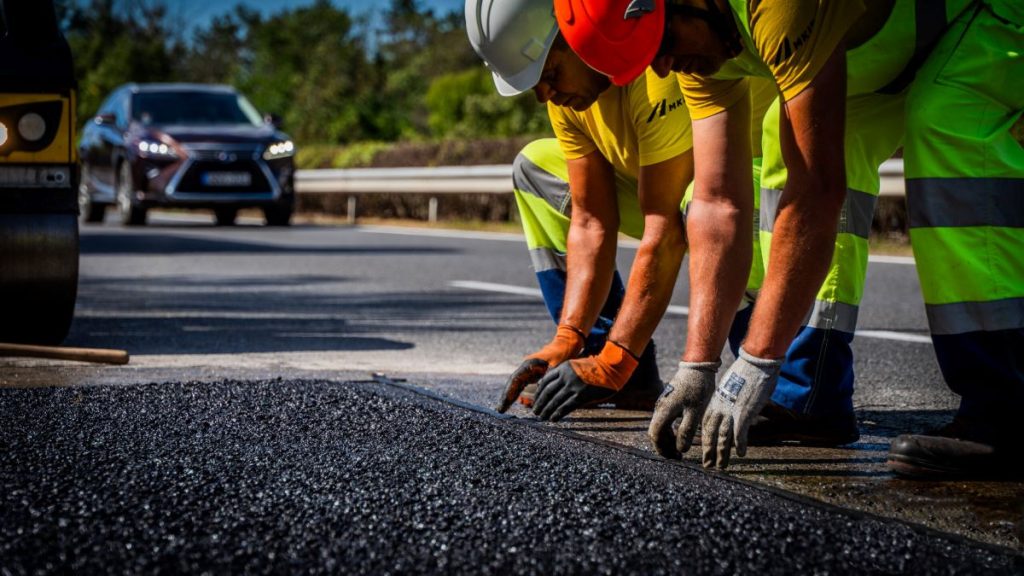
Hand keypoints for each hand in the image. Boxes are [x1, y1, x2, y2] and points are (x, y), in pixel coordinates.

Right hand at [495, 324, 584, 412]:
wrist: (565, 345)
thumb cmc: (562, 353)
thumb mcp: (557, 364)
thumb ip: (548, 376)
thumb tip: (541, 390)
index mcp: (529, 364)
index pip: (515, 380)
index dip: (509, 393)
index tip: (503, 403)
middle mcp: (526, 368)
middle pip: (513, 384)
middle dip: (507, 397)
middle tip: (500, 410)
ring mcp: (529, 371)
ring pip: (517, 385)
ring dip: (511, 396)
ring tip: (503, 408)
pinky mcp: (533, 374)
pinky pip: (524, 386)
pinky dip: (521, 394)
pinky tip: (520, 402)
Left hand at [532, 340, 637, 421]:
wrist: (611, 367)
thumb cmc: (595, 367)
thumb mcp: (576, 366)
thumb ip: (564, 374)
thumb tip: (552, 386)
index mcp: (564, 368)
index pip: (545, 381)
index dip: (539, 392)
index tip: (536, 399)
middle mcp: (566, 376)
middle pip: (547, 392)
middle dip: (540, 403)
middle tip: (535, 411)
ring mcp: (573, 386)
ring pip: (555, 401)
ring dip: (547, 410)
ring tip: (542, 417)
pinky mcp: (581, 396)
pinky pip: (566, 407)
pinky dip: (557, 414)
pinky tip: (553, 419)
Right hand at [647, 360, 720, 458]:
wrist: (698, 367)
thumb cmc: (698, 389)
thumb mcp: (695, 412)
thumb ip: (686, 431)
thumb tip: (680, 449)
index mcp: (664, 411)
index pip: (655, 434)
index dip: (662, 449)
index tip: (673, 458)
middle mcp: (659, 407)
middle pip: (656, 432)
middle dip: (665, 446)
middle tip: (678, 457)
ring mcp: (663, 404)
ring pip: (660, 426)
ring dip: (668, 439)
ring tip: (680, 449)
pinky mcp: (668, 401)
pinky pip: (664, 420)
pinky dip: (670, 431)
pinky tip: (680, 435)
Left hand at [701, 349, 782, 468]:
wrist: (754, 362)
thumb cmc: (745, 373)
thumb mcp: (731, 388)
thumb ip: (728, 401)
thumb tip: (732, 410)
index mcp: (715, 401)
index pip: (706, 424)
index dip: (705, 439)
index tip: (705, 450)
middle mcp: (719, 407)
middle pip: (710, 434)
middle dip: (708, 452)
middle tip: (708, 466)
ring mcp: (730, 410)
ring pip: (723, 437)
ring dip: (722, 454)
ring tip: (722, 466)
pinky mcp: (743, 412)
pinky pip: (740, 433)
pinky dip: (740, 444)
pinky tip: (742, 454)